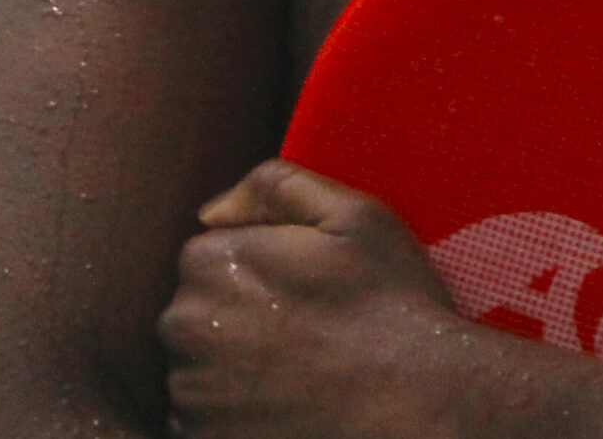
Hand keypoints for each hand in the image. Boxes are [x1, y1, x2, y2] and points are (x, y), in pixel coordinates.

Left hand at [159, 160, 466, 438]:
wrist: (419, 400)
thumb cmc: (389, 303)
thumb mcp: (353, 214)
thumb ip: (275, 186)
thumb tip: (212, 211)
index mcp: (211, 261)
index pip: (210, 256)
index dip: (259, 270)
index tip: (301, 291)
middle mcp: (183, 325)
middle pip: (198, 311)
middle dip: (238, 317)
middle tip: (303, 332)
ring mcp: (189, 391)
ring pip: (198, 367)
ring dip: (233, 368)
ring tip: (297, 371)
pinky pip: (202, 418)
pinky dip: (232, 413)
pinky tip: (283, 404)